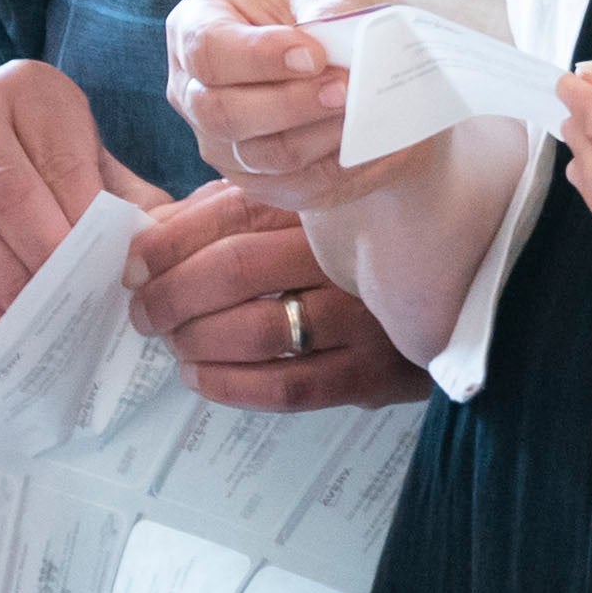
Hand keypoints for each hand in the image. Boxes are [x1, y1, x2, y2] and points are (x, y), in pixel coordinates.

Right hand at [0, 57, 168, 339]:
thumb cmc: (46, 184)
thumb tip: (170, 245)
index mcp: (33, 87)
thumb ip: (132, 205)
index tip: (112, 281)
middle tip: (72, 311)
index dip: (88, 229)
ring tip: (36, 327)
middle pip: (8, 191)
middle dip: (43, 259)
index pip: (65, 164)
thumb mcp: (93, 181)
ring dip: (1, 283)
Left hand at [124, 178, 428, 407]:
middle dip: (169, 297)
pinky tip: (201, 379)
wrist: (459, 293)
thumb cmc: (357, 253)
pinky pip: (289, 388)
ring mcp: (364, 316)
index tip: (133, 267)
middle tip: (143, 315)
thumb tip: (151, 237)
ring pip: (257, 331)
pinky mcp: (373, 373)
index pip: (227, 215)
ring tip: (173, 346)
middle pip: (234, 269)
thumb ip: (231, 213)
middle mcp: (346, 254)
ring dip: (195, 343)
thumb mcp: (302, 215)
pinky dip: (231, 387)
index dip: (167, 244)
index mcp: (323, 204)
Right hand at [165, 0, 437, 210]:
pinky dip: (337, 165)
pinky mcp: (256, 182)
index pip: (207, 50)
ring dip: (318, 135)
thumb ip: (331, 9)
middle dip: (290, 103)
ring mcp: (219, 143)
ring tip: (362, 113)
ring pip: (261, 155)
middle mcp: (193, 91)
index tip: (315, 55)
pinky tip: (367, 142)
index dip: (259, 57)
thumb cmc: (331, 21)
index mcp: (195, 27)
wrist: (357, 68)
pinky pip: (294, 186)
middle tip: (345, 90)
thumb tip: (339, 40)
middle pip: (221, 112)